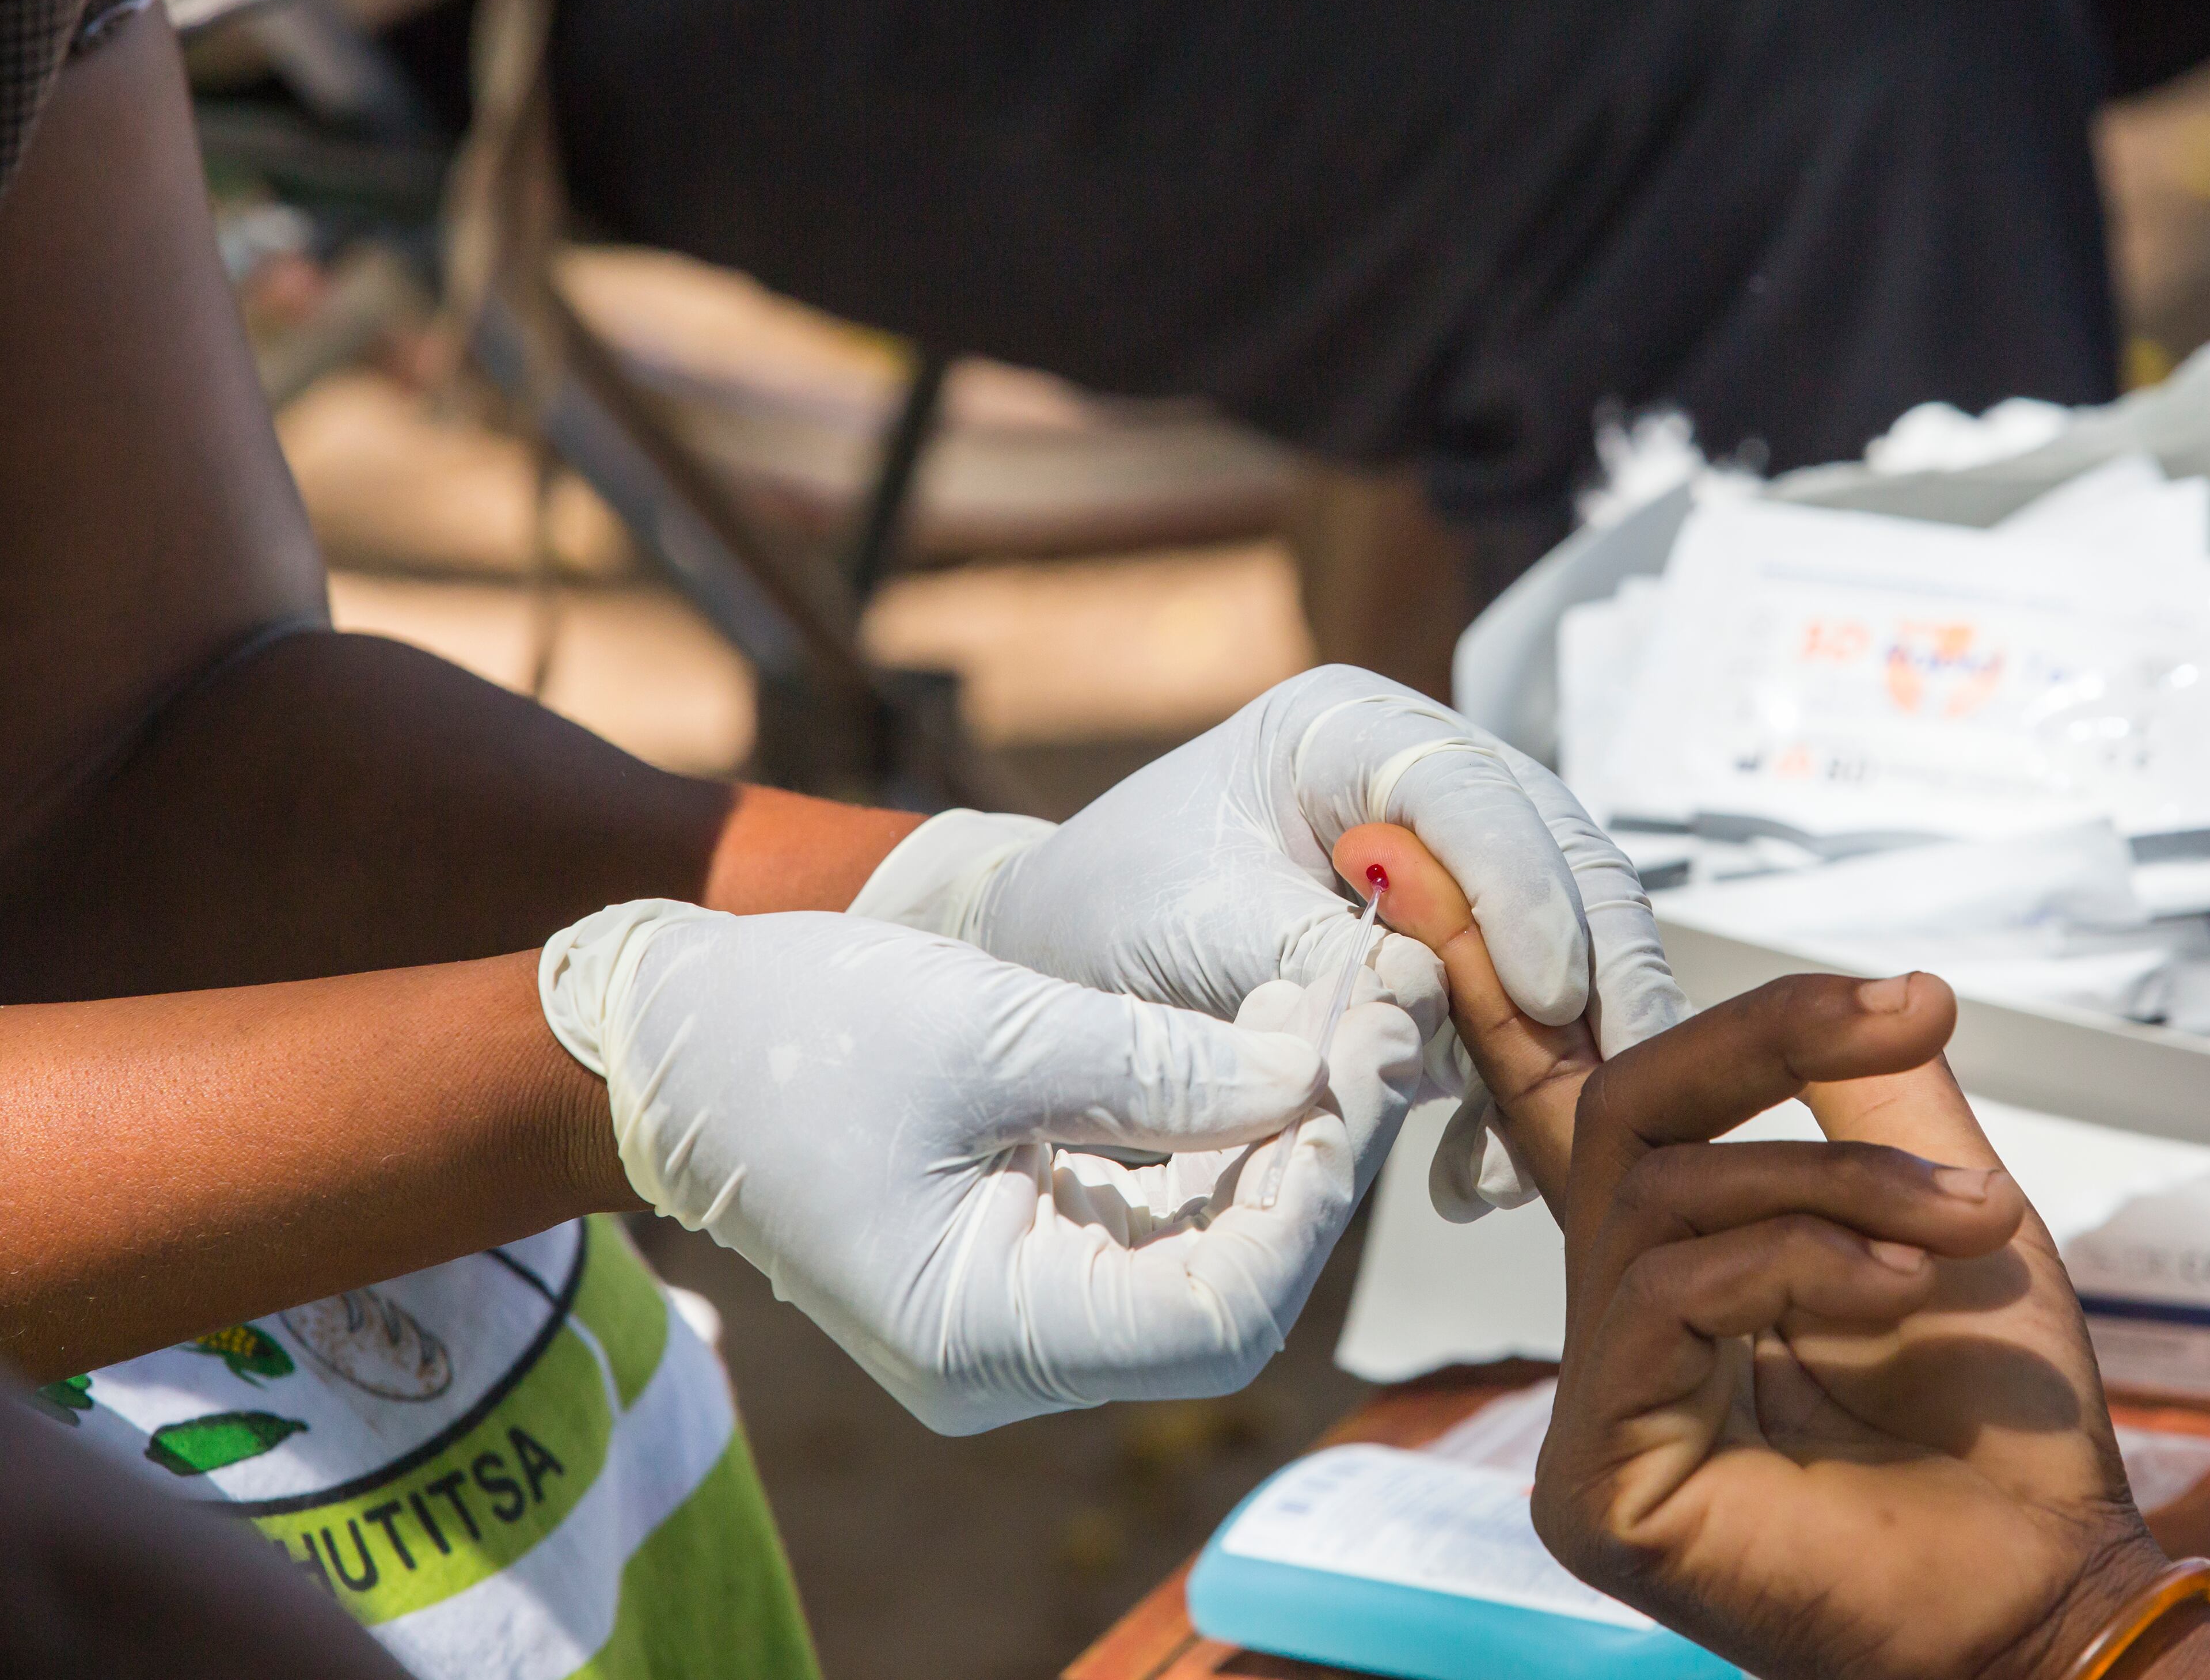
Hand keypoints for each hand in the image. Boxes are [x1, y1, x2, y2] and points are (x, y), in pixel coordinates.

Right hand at [538, 901, 1422, 1434]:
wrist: (667, 1040)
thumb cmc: (791, 1031)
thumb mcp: (985, 1028)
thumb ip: (1157, 1067)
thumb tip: (1315, 1075)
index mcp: (985, 1338)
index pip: (1217, 1312)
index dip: (1312, 1190)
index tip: (1361, 1061)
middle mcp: (1013, 1358)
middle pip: (1229, 1291)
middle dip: (1314, 1157)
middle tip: (1376, 1019)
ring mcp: (1022, 1315)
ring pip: (1210, 1255)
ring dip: (1282, 1142)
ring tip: (1339, 1016)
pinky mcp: (1030, 1255)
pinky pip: (1161, 1221)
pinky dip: (1223, 1143)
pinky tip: (1271, 1050)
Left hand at [847, 665, 1689, 1215]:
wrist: (1057, 957)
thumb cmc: (1100, 915)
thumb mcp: (1184, 927)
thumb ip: (1303, 952)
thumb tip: (1423, 1005)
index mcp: (1342, 727)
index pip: (1467, 791)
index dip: (1520, 889)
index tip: (1544, 991)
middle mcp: (1415, 777)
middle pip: (1558, 853)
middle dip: (1599, 969)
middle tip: (1626, 1073)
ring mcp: (1450, 860)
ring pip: (1568, 931)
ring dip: (1575, 1042)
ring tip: (1568, 1141)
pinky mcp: (1456, 946)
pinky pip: (1527, 1007)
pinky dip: (1523, 1087)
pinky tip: (1490, 1173)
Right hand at [1356, 827, 2209, 1679]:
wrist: (2054, 1594)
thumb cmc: (2004, 1438)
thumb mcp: (1949, 1212)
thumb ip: (1875, 1101)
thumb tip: (1848, 992)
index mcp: (1687, 1259)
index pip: (1574, 1103)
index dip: (1498, 992)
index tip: (1426, 865)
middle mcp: (1621, 1320)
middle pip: (1619, 1111)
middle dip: (1766, 1041)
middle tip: (1906, 1015)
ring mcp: (1599, 1400)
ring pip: (1660, 1194)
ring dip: (1834, 1183)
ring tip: (1961, 1230)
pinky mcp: (1596, 1476)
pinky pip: (1670, 1293)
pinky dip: (1800, 1264)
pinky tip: (1899, 1294)